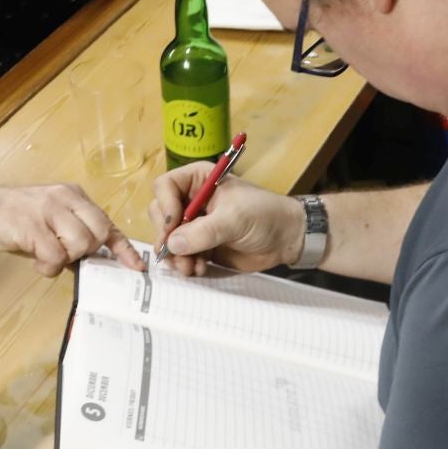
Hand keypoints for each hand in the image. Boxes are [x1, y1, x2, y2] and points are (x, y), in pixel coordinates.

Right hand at [0, 183, 143, 275]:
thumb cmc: (17, 220)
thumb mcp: (50, 223)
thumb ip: (72, 236)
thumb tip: (96, 262)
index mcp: (74, 196)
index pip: (107, 222)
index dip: (123, 247)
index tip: (136, 267)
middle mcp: (65, 198)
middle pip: (98, 233)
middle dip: (87, 253)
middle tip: (65, 256)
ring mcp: (48, 209)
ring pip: (80, 244)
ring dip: (66, 259)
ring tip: (47, 257)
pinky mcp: (31, 225)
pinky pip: (55, 255)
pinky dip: (49, 267)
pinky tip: (37, 262)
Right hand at [148, 165, 302, 277]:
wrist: (286, 238)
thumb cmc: (264, 215)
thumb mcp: (234, 219)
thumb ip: (203, 231)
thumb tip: (172, 243)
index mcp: (198, 179)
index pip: (165, 186)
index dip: (165, 207)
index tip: (173, 228)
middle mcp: (192, 199)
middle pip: (161, 214)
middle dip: (168, 237)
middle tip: (179, 255)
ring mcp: (195, 223)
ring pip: (168, 238)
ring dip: (176, 256)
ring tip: (192, 268)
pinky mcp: (200, 245)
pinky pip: (181, 255)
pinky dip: (186, 264)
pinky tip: (200, 269)